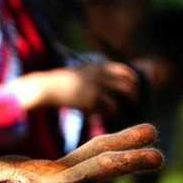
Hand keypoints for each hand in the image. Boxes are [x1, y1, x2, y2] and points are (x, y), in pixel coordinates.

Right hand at [13, 61, 138, 116]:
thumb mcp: (82, 73)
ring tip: (116, 112)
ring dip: (121, 106)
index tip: (135, 87)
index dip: (133, 80)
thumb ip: (97, 75)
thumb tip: (111, 85)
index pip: (125, 70)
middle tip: (134, 103)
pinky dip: (108, 113)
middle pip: (127, 84)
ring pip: (119, 98)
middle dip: (133, 95)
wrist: (48, 88)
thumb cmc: (63, 83)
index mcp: (99, 66)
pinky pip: (108, 108)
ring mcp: (96, 87)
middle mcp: (101, 75)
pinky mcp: (91, 100)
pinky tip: (101, 116)